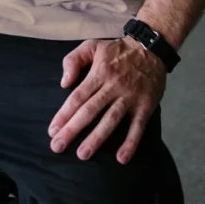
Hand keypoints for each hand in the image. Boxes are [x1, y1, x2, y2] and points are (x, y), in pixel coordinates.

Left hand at [47, 37, 166, 163]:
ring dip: (97, 138)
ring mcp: (130, 97)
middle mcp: (112, 86)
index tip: (52, 130)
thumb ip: (73, 60)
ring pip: (111, 120)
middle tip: (58, 147)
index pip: (78, 97)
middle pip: (90, 110)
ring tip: (83, 154)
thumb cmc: (117, 50)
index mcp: (98, 73)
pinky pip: (138, 126)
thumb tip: (64, 83)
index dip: (64, 114)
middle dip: (73, 130)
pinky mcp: (146, 105)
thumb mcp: (92, 45)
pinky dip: (131, 142)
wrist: (151, 48)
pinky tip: (122, 158)